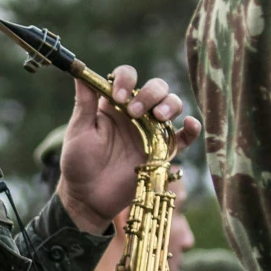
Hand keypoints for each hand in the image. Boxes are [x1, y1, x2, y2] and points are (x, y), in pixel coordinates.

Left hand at [55, 67, 202, 233]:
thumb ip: (84, 103)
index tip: (118, 96)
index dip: (126, 80)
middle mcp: (136, 113)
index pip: (126, 77)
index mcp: (114, 104)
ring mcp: (151, 131)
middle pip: (155, 87)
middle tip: (135, 112)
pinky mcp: (163, 152)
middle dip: (150, 93)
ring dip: (170, 105)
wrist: (89, 197)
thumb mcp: (79, 131)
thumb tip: (80, 72)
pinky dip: (192, 129)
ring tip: (159, 117)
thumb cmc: (79, 163)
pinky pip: (184, 137)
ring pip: (172, 105)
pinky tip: (190, 124)